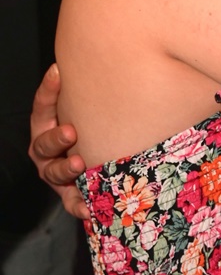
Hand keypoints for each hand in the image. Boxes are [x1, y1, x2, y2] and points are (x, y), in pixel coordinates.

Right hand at [29, 65, 88, 219]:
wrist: (96, 165)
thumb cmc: (94, 131)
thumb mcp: (90, 113)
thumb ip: (96, 96)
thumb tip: (124, 65)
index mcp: (47, 126)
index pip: (42, 107)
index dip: (48, 90)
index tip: (58, 72)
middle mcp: (47, 151)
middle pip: (43, 143)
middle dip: (55, 137)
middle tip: (71, 131)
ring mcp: (56, 174)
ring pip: (54, 173)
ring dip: (66, 169)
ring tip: (79, 164)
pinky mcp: (69, 196)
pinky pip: (72, 204)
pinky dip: (80, 207)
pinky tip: (90, 209)